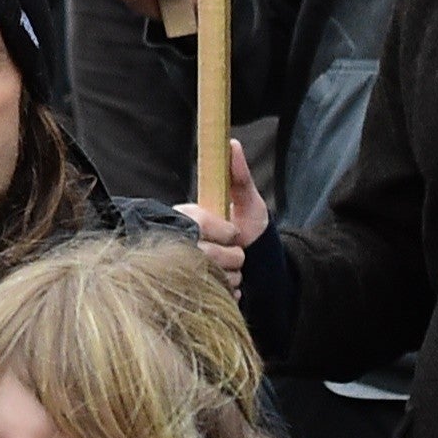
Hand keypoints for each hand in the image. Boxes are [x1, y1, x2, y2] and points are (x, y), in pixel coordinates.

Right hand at [172, 143, 268, 288]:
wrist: (259, 262)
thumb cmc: (251, 225)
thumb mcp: (247, 199)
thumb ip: (239, 174)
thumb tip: (231, 143)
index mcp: (186, 217)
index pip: (201, 226)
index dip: (224, 232)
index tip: (236, 232)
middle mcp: (179, 242)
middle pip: (206, 255)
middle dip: (232, 257)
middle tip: (239, 253)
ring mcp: (183, 269)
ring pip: (210, 277)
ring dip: (231, 276)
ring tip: (234, 268)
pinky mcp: (191, 291)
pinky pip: (212, 294)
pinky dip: (228, 292)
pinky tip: (230, 285)